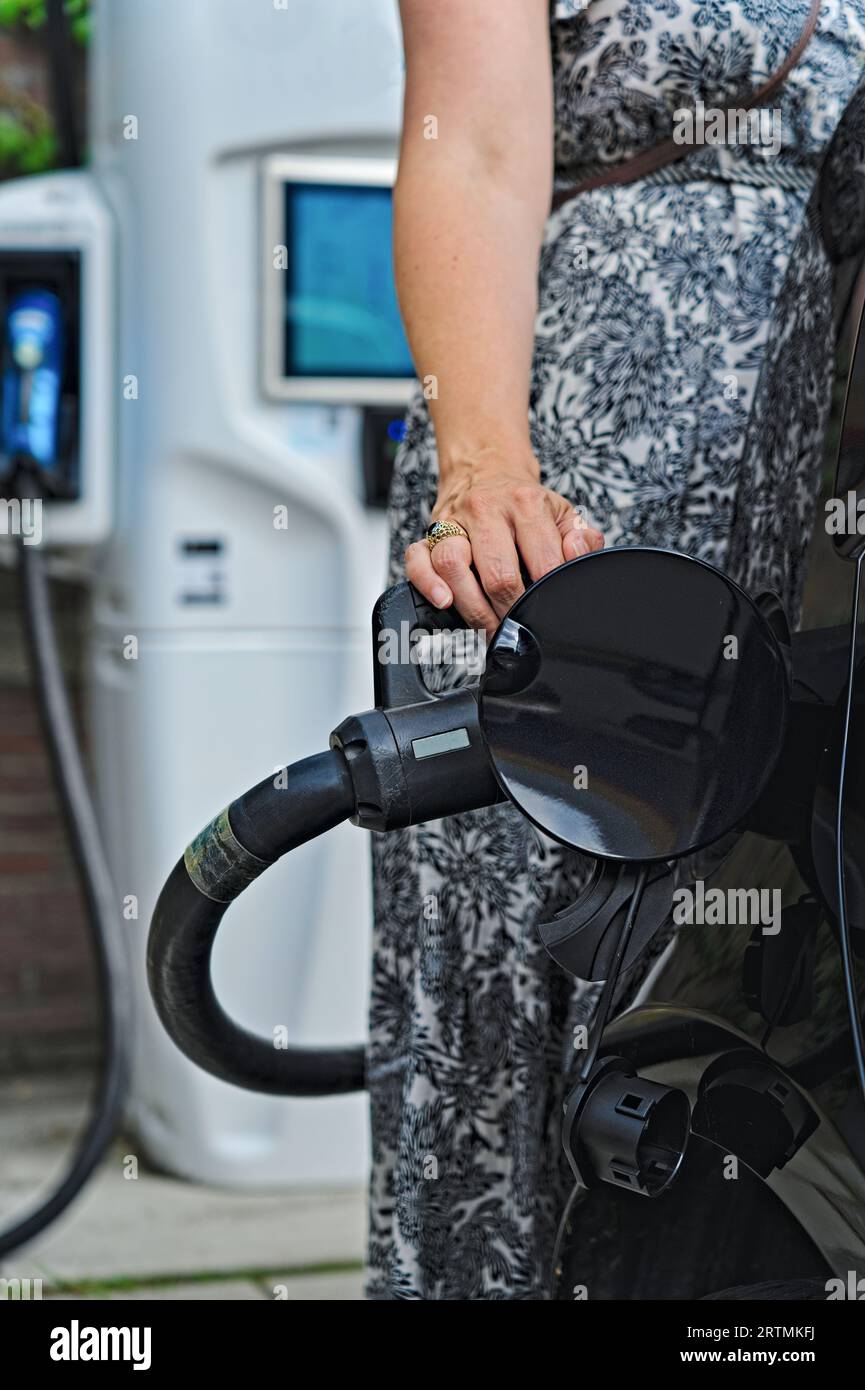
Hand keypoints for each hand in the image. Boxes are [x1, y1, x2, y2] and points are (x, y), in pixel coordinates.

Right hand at [404, 467, 603, 637]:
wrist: (486, 468)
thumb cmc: (524, 502)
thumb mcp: (562, 513)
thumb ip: (582, 539)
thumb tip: (576, 555)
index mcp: (526, 503)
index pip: (542, 563)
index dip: (547, 596)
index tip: (548, 612)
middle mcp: (486, 510)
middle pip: (498, 575)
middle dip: (511, 613)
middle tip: (518, 627)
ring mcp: (454, 521)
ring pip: (454, 566)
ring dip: (473, 608)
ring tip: (489, 627)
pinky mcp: (429, 533)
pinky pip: (417, 560)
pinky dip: (427, 584)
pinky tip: (445, 602)